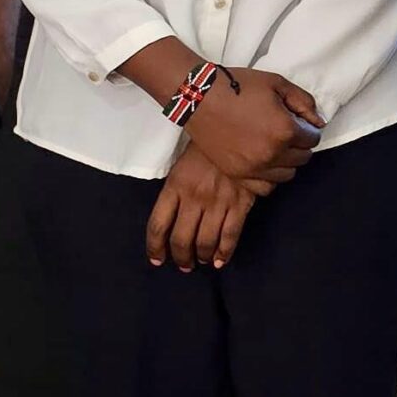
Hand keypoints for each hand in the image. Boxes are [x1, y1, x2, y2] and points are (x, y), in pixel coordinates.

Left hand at [146, 145, 256, 270]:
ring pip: (205, 242)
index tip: (157, 259)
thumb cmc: (208, 148)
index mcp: (175, 186)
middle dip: (181, 257)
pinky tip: (219, 260)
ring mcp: (217, 202)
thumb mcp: (182, 164)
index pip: (157, 225)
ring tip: (202, 260)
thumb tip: (170, 218)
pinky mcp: (239, 204)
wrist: (241, 133)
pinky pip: (229, 236)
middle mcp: (193, 198)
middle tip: (183, 264)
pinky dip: (224, 253)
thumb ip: (174, 190)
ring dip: (201, 256)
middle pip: (180, 239)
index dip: (155, 247)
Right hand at [180, 66, 323, 188]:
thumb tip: (319, 123)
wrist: (200, 97)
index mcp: (285, 130)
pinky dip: (270, 177)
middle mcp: (272, 154)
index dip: (308, 128)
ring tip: (274, 146)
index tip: (297, 121)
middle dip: (300, 144)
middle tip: (286, 131)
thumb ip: (304, 102)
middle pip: (302, 158)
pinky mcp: (238, 175)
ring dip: (287, 161)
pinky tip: (264, 162)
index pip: (313, 139)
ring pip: (287, 175)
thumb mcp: (277, 84)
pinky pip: (265, 188)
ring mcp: (254, 168)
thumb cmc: (238, 86)